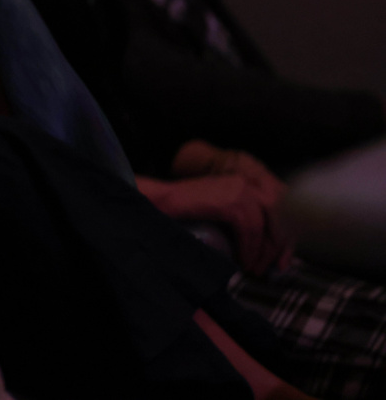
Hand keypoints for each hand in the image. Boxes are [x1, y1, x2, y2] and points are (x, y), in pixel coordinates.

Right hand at [139, 173, 292, 275]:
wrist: (162, 200)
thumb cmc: (188, 209)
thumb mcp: (224, 207)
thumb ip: (246, 217)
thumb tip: (268, 245)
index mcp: (249, 182)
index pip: (283, 207)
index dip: (288, 234)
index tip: (285, 258)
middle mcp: (248, 183)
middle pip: (281, 216)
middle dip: (281, 246)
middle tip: (276, 267)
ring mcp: (239, 191)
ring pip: (266, 227)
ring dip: (263, 252)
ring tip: (254, 268)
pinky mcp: (229, 202)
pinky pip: (250, 231)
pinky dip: (249, 249)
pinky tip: (244, 261)